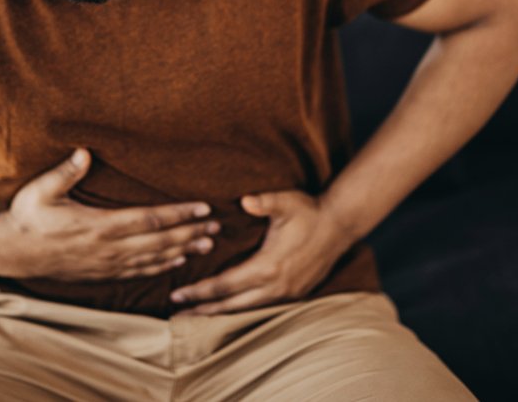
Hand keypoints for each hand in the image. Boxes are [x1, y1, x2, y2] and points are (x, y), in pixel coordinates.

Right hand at [0, 148, 220, 280]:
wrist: (12, 252)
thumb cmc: (27, 216)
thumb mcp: (41, 190)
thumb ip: (65, 173)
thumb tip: (85, 152)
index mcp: (99, 226)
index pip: (149, 220)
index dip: (179, 214)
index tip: (203, 207)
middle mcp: (108, 248)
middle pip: (160, 241)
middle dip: (191, 233)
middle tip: (217, 227)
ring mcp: (106, 264)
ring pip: (154, 259)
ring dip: (183, 251)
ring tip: (208, 244)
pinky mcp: (102, 273)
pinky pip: (139, 271)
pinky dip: (162, 266)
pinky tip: (177, 262)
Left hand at [168, 190, 354, 314]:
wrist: (340, 225)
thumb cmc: (309, 211)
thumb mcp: (286, 202)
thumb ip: (264, 202)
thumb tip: (245, 200)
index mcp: (268, 266)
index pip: (225, 285)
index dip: (200, 292)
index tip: (178, 294)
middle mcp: (276, 286)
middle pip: (231, 305)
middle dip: (203, 311)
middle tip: (178, 315)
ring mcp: (286, 293)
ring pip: (246, 310)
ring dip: (221, 313)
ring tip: (197, 316)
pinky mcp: (294, 294)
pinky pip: (260, 307)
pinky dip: (241, 310)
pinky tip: (229, 308)